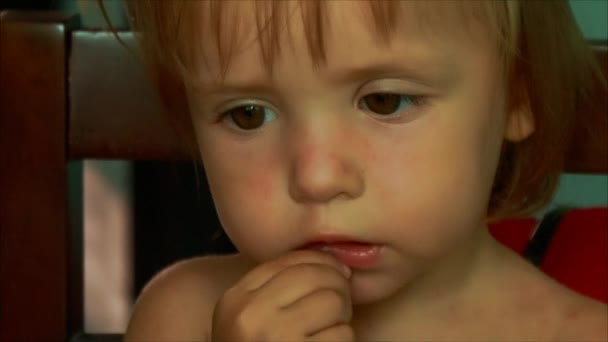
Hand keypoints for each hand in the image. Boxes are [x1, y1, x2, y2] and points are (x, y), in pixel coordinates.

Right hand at [212, 250, 353, 340]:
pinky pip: (343, 335)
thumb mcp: (248, 318)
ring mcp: (278, 340)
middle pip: (318, 277)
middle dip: (335, 288)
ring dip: (340, 319)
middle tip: (334, 306)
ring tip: (325, 333)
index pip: (290, 260)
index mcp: (235, 301)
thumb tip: (332, 261)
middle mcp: (252, 317)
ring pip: (335, 303)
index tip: (335, 271)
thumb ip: (275, 287)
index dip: (321, 262)